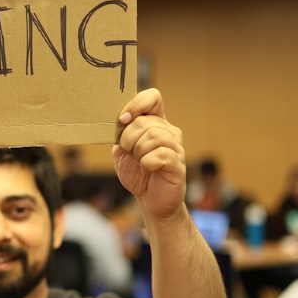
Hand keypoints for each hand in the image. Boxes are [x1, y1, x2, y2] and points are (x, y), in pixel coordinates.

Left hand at [112, 88, 185, 218]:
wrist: (150, 199)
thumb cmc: (138, 172)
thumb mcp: (122, 150)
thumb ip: (121, 133)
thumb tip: (120, 120)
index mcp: (156, 122)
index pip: (152, 97)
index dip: (136, 105)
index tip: (122, 119)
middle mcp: (169, 131)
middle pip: (145, 122)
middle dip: (128, 139)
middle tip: (129, 152)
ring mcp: (176, 147)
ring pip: (153, 137)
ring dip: (138, 151)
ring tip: (139, 161)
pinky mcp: (178, 163)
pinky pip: (159, 155)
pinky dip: (147, 163)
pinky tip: (147, 169)